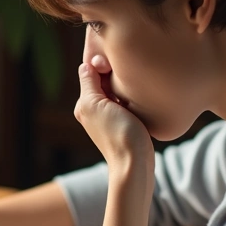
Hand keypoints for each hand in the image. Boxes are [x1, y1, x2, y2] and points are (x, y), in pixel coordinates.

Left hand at [74, 55, 153, 172]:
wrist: (135, 162)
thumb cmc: (116, 132)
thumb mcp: (95, 104)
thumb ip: (89, 83)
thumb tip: (86, 64)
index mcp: (84, 104)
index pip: (91, 73)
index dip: (102, 64)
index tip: (113, 64)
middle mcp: (95, 109)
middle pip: (105, 80)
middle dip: (115, 75)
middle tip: (128, 73)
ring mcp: (112, 116)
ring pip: (118, 89)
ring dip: (126, 85)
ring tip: (135, 86)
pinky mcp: (128, 121)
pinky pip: (129, 100)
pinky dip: (134, 95)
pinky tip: (141, 96)